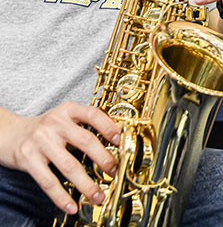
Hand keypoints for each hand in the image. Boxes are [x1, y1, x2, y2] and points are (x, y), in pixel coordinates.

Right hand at [0, 103, 120, 214]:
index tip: (120, 141)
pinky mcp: (27, 159)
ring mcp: (40, 141)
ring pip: (69, 166)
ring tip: (97, 195)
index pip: (93, 114)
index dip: (109, 127)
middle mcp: (54, 123)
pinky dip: (61, 197)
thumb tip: (114, 144)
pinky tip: (72, 205)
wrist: (9, 133)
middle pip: (85, 141)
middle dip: (104, 159)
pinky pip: (48, 181)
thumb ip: (85, 126)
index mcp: (67, 110)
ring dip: (86, 184)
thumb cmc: (45, 129)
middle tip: (113, 172)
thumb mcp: (64, 118)